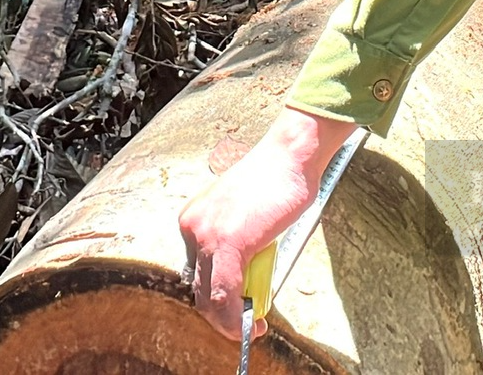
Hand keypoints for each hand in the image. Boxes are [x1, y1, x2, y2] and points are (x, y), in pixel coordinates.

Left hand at [178, 108, 354, 341]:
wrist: (290, 156)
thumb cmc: (277, 180)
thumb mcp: (247, 217)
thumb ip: (239, 244)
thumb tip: (245, 280)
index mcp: (195, 219)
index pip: (198, 271)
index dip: (216, 297)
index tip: (236, 309)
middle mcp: (193, 227)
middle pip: (200, 287)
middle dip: (222, 314)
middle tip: (247, 324)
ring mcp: (207, 235)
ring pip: (210, 296)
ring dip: (231, 320)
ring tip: (254, 327)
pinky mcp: (228, 243)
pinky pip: (226, 294)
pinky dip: (237, 316)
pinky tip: (252, 326)